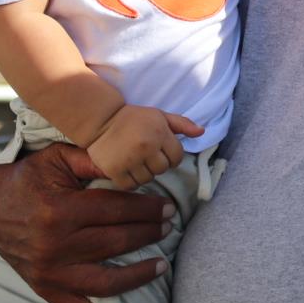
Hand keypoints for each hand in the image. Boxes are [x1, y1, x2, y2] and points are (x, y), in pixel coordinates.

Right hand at [0, 141, 175, 302]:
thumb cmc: (32, 177)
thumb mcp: (59, 157)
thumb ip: (95, 158)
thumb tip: (135, 159)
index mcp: (60, 210)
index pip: (116, 211)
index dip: (147, 209)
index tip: (168, 207)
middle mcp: (55, 246)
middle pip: (115, 243)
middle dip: (149, 234)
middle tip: (171, 227)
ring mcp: (50, 273)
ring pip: (106, 282)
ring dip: (139, 275)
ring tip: (163, 264)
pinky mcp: (46, 290)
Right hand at [87, 105, 203, 189]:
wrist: (101, 120)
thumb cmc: (133, 118)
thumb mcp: (159, 116)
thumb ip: (182, 124)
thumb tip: (202, 132)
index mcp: (159, 133)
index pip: (177, 157)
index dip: (172, 157)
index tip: (162, 152)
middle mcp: (146, 147)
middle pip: (163, 169)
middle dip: (158, 164)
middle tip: (147, 156)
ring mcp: (130, 160)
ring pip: (148, 179)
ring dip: (145, 174)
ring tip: (137, 162)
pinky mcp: (115, 170)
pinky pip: (131, 186)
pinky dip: (131, 182)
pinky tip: (128, 171)